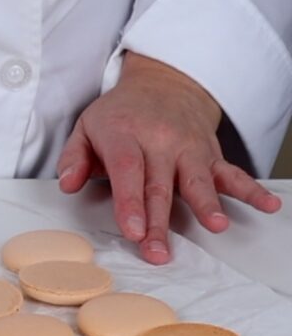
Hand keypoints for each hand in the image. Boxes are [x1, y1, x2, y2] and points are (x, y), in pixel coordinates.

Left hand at [57, 52, 281, 263]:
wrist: (163, 84)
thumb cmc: (120, 114)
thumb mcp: (86, 127)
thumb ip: (74, 158)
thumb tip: (67, 184)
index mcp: (124, 135)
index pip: (127, 170)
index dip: (130, 201)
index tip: (132, 230)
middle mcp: (159, 141)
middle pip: (160, 185)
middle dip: (159, 222)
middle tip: (157, 251)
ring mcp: (188, 148)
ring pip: (197, 180)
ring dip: (207, 204)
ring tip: (216, 225)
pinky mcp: (210, 154)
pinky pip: (232, 172)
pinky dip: (251, 189)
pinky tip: (267, 204)